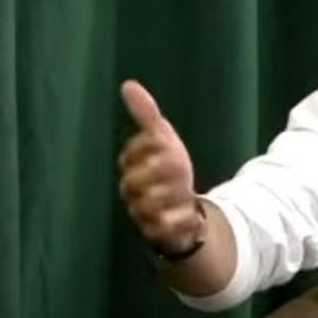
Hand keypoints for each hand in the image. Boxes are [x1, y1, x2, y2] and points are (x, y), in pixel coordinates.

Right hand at [117, 80, 202, 254]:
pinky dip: (178, 220)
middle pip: (141, 179)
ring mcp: (142, 213)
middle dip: (165, 170)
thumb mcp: (162, 140)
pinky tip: (189, 213)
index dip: (155, 147)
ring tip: (184, 191)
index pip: (136, 152)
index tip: (169, 145)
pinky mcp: (157, 233)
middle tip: (179, 168)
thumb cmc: (168, 169)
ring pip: (150, 204)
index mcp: (129, 167)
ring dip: (172, 194)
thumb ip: (147, 115)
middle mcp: (131, 191)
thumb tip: (128, 85)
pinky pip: (164, 229)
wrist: (181, 207)